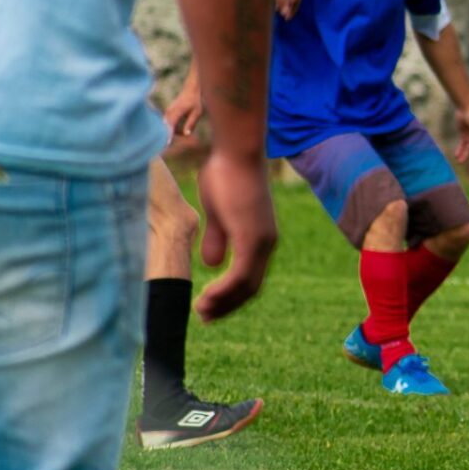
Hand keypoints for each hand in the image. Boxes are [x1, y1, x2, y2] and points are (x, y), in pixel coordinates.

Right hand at [162, 84, 203, 137]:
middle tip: (176, 141)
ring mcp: (168, 111)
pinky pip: (168, 123)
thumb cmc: (196, 101)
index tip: (167, 143)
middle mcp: (170, 111)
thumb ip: (191, 123)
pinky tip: (182, 129)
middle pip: (167, 127)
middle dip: (171, 135)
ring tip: (183, 133)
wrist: (191, 89)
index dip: (169, 134)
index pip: (171, 125)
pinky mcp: (168, 112)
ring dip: (174, 131)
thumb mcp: (197, 112)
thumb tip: (187, 134)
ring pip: (167, 125)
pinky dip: (173, 128)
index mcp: (177, 111)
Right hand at [194, 147, 276, 319]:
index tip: (210, 307)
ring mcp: (262, 241)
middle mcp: (266, 243)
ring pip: (247, 285)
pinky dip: (225, 290)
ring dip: (224, 302)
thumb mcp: (218, 214)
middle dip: (228, 305)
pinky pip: (241, 274)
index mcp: (260, 238)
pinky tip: (207, 298)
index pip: (250, 278)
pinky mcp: (252, 237)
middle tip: (205, 318)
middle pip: (251, 287)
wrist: (235, 152)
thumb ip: (218, 238)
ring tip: (202, 312)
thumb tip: (212, 263)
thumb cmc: (225, 175)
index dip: (231, 296)